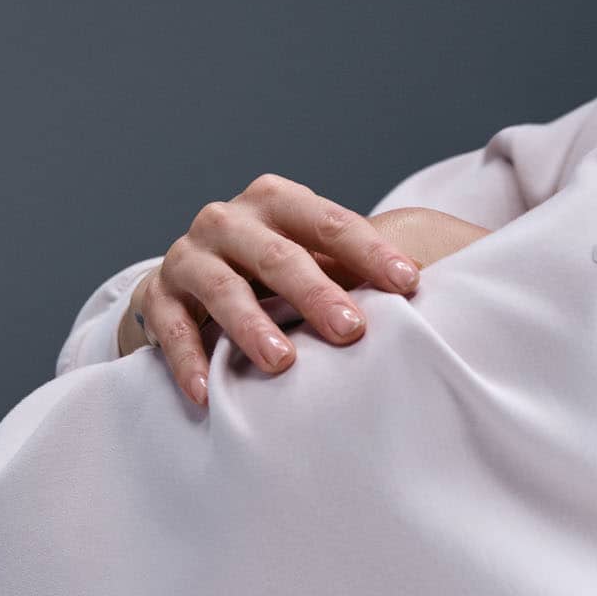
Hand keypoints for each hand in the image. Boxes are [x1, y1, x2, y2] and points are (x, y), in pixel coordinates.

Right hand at [118, 181, 473, 408]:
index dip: (370, 252)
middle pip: (276, 253)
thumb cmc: (272, 278)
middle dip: (316, 293)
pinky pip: (170, 329)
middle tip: (352, 331)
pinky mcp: (154, 298)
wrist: (187, 288)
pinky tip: (210, 394)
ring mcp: (188, 257)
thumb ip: (356, 270)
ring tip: (282, 364)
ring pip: (221, 287)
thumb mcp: (312, 261)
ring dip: (252, 326)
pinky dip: (189, 361)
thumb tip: (442, 295)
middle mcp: (228, 219)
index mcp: (277, 201)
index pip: (329, 222)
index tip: (411, 284)